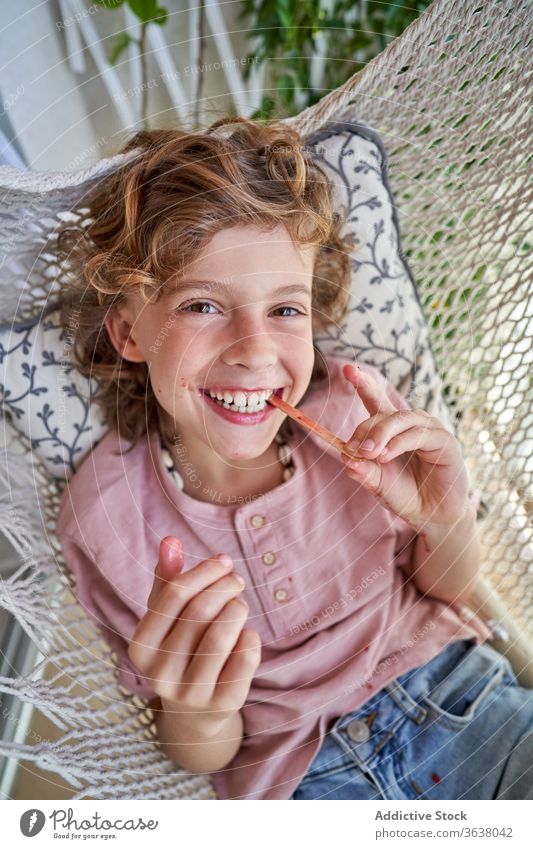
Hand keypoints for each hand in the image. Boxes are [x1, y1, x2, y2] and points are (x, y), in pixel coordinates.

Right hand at [128, 537, 261, 734]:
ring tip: (241, 604)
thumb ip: (167, 577)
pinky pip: (244, 659)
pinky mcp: (222, 705)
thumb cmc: (181, 647)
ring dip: (237, 609)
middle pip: (199, 613)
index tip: (224, 561)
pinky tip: (247, 633)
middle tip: (237, 580)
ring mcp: (190, 694)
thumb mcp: (168, 616)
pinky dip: (251, 637)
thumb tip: (170, 540)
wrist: (196, 712)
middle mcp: (159, 675)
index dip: (203, 572)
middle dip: (224, 587)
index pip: (172, 596)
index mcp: (140, 648)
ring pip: (221, 636)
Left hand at [340, 363, 469, 530]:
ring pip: (401, 419)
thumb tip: (346, 459)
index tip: (347, 369)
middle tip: (353, 449)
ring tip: (370, 452)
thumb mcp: (378, 484)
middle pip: (383, 413)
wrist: (432, 516)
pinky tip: (387, 454)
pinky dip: (399, 443)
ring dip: (381, 434)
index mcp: (392, 429)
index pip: (376, 401)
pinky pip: (418, 435)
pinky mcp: (444, 441)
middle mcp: (410, 425)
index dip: (363, 384)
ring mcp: (429, 430)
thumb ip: (363, 471)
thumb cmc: (406, 496)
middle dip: (365, 428)